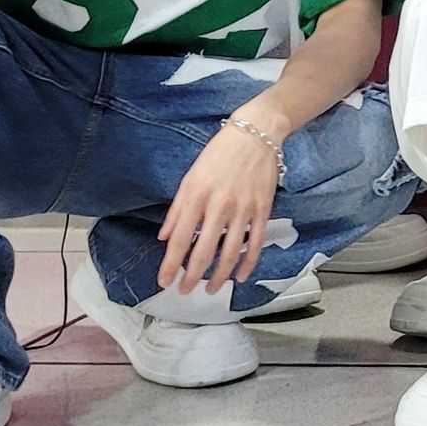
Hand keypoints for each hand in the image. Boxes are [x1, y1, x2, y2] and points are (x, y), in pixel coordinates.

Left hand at [157, 122, 279, 294]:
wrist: (255, 134)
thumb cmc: (218, 154)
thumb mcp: (190, 176)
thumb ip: (177, 209)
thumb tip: (164, 237)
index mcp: (196, 194)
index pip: (179, 238)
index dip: (171, 264)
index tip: (164, 281)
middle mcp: (219, 204)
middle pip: (204, 250)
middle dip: (192, 276)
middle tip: (184, 291)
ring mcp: (243, 208)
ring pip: (231, 252)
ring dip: (219, 276)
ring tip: (210, 289)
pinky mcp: (263, 209)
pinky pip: (256, 243)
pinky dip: (248, 263)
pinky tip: (240, 276)